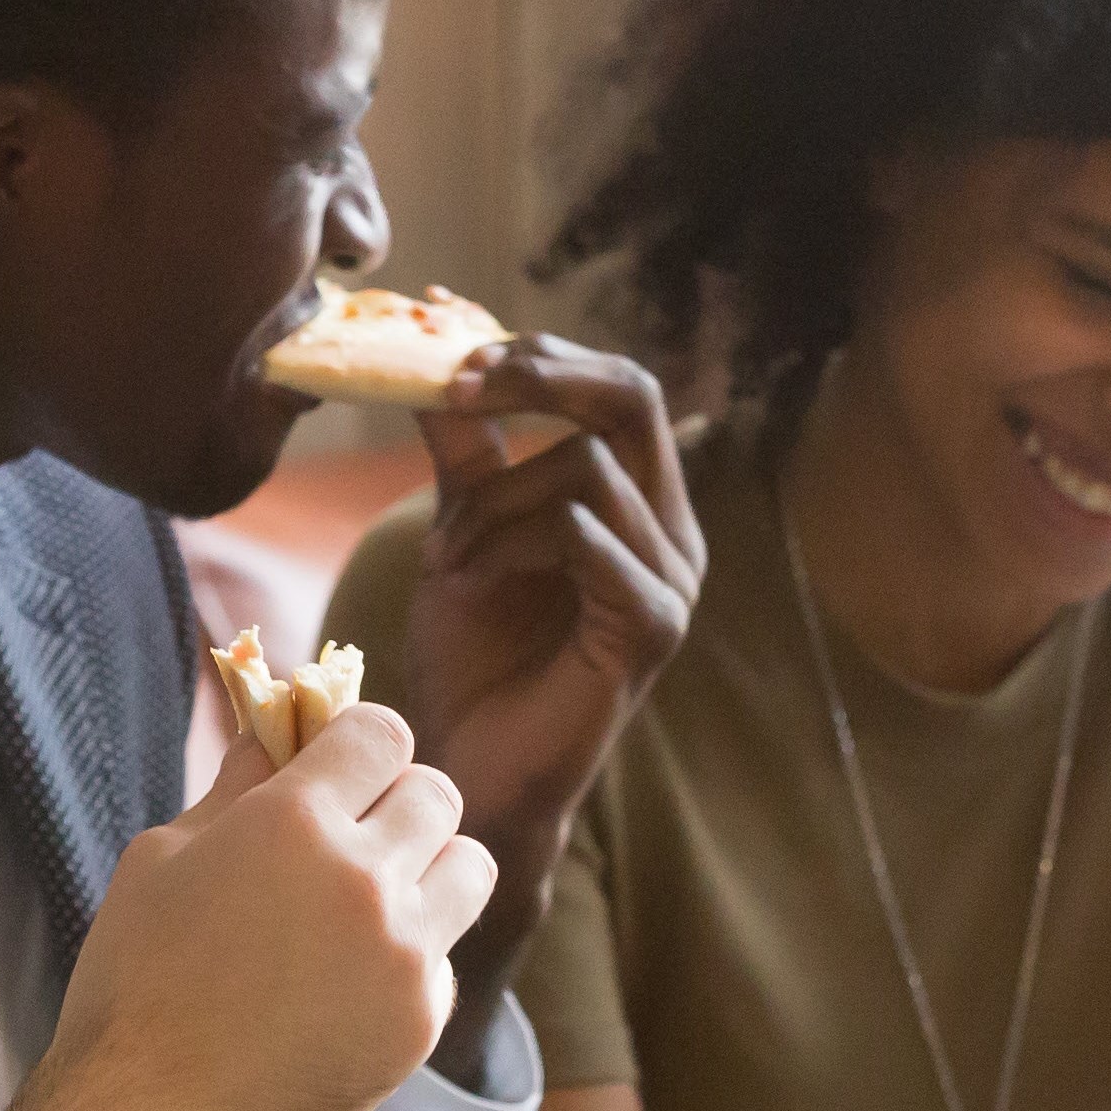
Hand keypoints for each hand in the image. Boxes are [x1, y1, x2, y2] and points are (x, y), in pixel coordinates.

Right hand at [48, 705, 498, 1110]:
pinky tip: (351, 983)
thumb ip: (232, 789)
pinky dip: (412, 956)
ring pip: (470, 867)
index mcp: (293, 822)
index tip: (338, 767)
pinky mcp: (421, 1020)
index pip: (382, 734)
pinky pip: (446, 956)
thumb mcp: (160, 860)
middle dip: (396, 801)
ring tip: (376, 899)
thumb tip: (276, 736)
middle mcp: (364, 877)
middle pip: (437, 793)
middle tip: (355, 835)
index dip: (359, 744)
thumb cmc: (135, 981)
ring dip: (430, 868)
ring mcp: (403, 953)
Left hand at [394, 335, 705, 990]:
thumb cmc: (474, 659)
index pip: (618, 388)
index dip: (542, 353)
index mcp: (641, 503)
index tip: (449, 343)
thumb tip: (436, 339)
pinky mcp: (653, 630)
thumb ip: (465, 445)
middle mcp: (674, 533)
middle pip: (634, 399)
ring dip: (493, 499)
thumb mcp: (463, 526)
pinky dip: (515, 540)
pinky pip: (590, 540)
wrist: (469, 772)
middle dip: (539, 377)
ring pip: (589, 472)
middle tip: (457, 384)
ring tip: (443, 554)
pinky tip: (466, 575)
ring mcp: (673, 583)